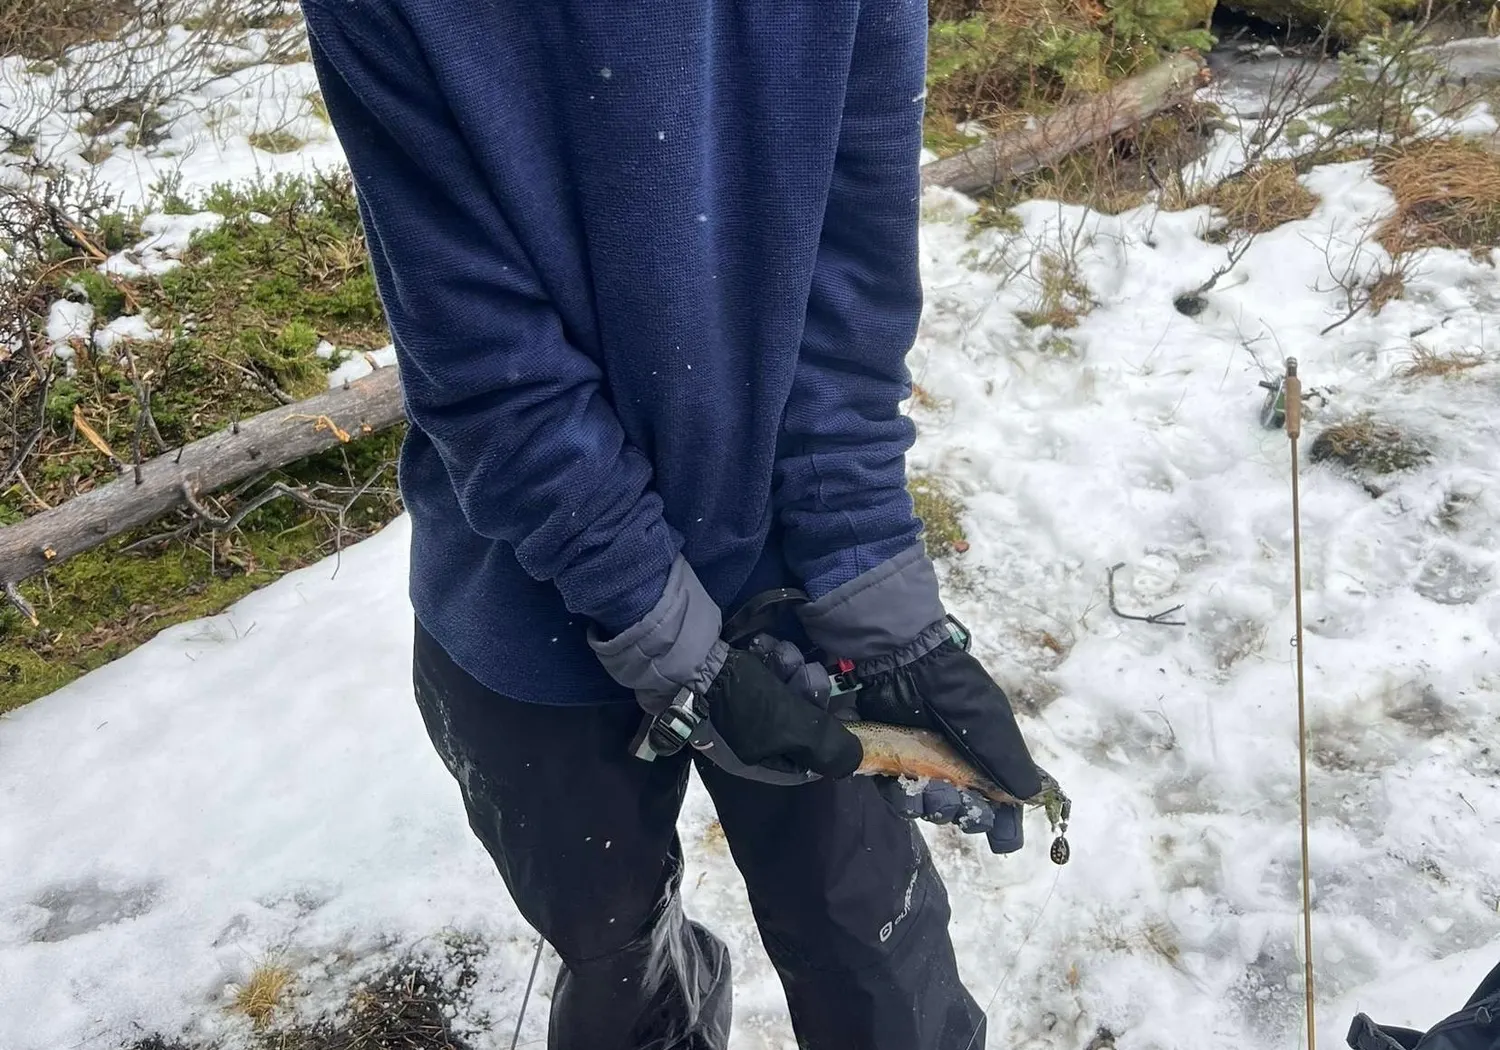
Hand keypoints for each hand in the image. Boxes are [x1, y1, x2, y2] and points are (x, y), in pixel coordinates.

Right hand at [588, 555, 859, 779]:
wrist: (685, 656)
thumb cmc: (737, 699)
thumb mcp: (787, 725)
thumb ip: (825, 745)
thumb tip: (854, 761)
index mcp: (756, 762)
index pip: (804, 765)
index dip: (827, 741)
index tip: (843, 718)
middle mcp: (749, 739)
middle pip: (797, 721)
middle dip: (807, 693)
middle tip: (807, 673)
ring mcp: (740, 706)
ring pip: (784, 689)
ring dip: (790, 667)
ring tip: (780, 654)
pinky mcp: (734, 676)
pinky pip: (766, 670)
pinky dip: (770, 656)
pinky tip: (763, 646)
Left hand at [747, 630, 1023, 851]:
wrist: (905, 667)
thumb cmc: (955, 693)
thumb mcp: (990, 724)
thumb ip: (1008, 763)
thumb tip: (1032, 798)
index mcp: (987, 755)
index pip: (1001, 799)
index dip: (1004, 823)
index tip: (1003, 842)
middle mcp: (958, 765)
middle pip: (966, 811)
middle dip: (968, 815)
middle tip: (963, 805)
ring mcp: (925, 766)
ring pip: (933, 807)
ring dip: (937, 807)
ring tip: (934, 791)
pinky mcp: (894, 764)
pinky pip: (901, 796)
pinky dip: (906, 797)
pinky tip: (908, 785)